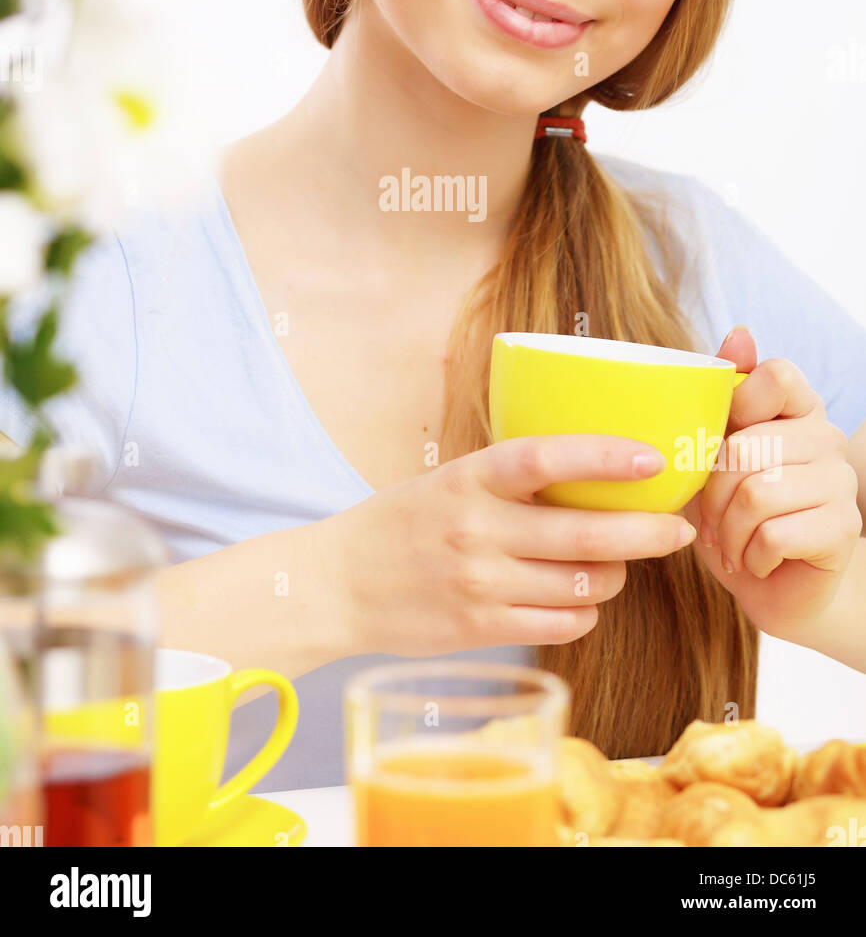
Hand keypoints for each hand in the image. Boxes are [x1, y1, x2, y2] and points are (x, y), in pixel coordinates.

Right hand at [328, 434, 696, 657]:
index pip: (546, 458)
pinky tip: (580, 599)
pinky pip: (562, 625)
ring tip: (618, 564)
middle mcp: (477, 530)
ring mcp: (480, 584)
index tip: (651, 458)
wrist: (339, 584)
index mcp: (469, 478)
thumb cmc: (406, 522)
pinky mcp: (482, 628)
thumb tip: (598, 470)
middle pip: (584, 533)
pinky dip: (585, 612)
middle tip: (679, 529)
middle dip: (646, 532)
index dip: (604, 456)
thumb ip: (511, 478)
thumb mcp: (450, 480)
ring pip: (583, 585)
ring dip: (615, 575)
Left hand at [683, 326, 861, 640]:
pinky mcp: (843, 528)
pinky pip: (774, 534)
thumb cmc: (733, 513)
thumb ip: (721, 394)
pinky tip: (755, 561)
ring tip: (729, 544)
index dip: (736, 409)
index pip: (775, 375)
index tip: (717, 449)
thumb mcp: (710, 454)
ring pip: (757, 493)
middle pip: (747, 446)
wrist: (769, 585)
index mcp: (796, 408)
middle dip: (711, 494)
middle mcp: (824, 436)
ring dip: (727, 531)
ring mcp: (840, 481)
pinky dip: (750, 555)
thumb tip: (740, 333)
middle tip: (710, 520)